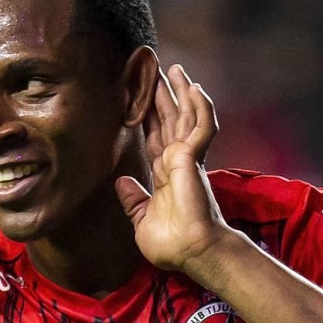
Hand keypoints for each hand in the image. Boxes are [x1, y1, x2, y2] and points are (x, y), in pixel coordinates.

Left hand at [115, 64, 231, 271]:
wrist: (191, 252)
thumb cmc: (172, 243)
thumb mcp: (142, 219)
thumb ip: (133, 199)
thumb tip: (120, 182)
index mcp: (165, 174)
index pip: (155, 137)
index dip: (150, 117)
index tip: (142, 98)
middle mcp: (177, 162)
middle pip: (171, 120)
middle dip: (164, 96)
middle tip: (157, 72)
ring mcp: (187, 158)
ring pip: (186, 116)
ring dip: (182, 92)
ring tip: (175, 69)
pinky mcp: (194, 158)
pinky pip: (201, 126)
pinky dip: (200, 106)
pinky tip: (195, 88)